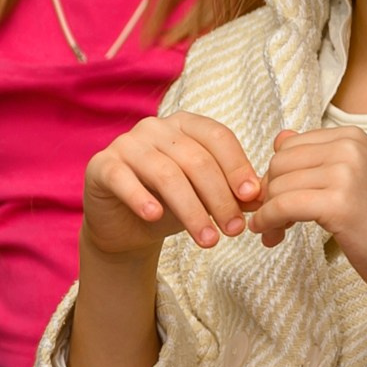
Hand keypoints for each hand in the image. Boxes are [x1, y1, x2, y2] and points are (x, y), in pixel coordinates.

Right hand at [81, 112, 260, 259]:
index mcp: (185, 126)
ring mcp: (126, 144)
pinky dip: (141, 198)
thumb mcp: (206, 200)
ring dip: (191, 210)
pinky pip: (124, 179)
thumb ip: (233, 194)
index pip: (218, 137)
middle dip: (219, 198)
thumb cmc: (171, 207)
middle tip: (233, 230)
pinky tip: (155, 217)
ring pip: (166, 174)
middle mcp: (155, 127)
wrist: (125, 229)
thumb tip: (264, 199)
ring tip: (208, 240)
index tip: (252, 197)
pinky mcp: (102, 166)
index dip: (237, 166)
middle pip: (196, 159)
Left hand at [248, 129, 366, 322]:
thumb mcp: (349, 178)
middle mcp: (349, 148)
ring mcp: (345, 174)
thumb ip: (315, 157)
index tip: (280, 201)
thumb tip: (279, 138)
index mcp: (352, 137)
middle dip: (269, 194)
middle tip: (275, 222)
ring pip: (277, 186)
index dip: (277, 176)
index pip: (288, 147)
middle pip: (278, 164)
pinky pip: (282, 206)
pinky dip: (269, 221)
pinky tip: (270, 234)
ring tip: (276, 233)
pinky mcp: (339, 204)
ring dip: (268, 213)